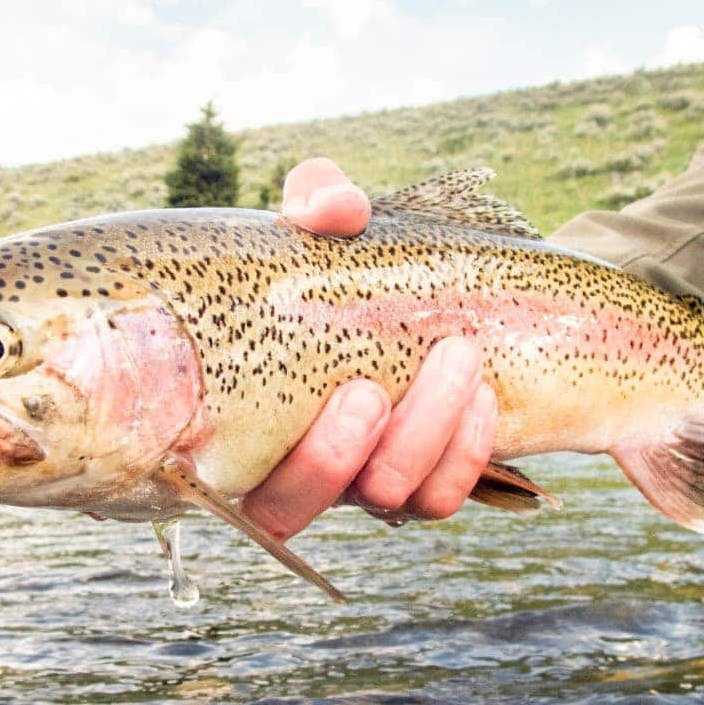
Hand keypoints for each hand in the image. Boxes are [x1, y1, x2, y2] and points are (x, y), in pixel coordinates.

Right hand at [242, 158, 497, 540]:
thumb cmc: (353, 255)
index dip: (263, 452)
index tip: (326, 391)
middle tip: (370, 390)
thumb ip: (321, 199)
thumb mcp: (333, 217)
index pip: (221, 470)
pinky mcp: (420, 483)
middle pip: (291, 505)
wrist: (434, 289)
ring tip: (456, 357)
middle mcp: (289, 462)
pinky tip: (482, 396)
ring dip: (419, 438)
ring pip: (379, 499)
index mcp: (242, 409)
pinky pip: (436, 499)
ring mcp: (357, 479)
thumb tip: (333, 212)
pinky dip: (463, 453)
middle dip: (335, 456)